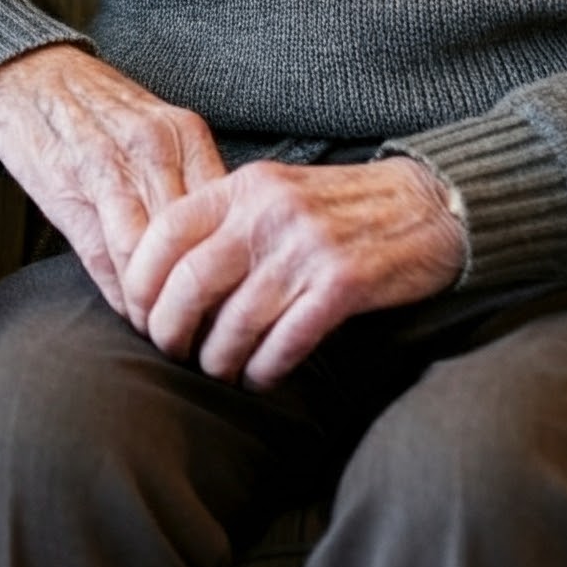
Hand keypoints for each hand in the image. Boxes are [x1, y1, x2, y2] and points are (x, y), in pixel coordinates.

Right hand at [0, 43, 227, 318]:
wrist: (21, 72)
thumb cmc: (91, 109)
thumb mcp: (152, 128)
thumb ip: (185, 180)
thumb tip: (223, 252)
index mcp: (186, 132)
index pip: (230, 216)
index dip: (234, 269)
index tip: (235, 307)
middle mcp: (158, 146)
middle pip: (198, 240)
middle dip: (202, 295)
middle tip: (209, 334)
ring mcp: (114, 163)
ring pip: (154, 254)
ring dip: (160, 303)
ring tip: (166, 334)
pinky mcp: (73, 182)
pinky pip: (108, 253)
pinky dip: (121, 291)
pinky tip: (128, 310)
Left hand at [123, 156, 467, 388]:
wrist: (429, 207)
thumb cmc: (339, 207)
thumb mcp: (273, 191)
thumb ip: (224, 219)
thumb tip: (165, 273)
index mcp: (242, 186)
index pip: (165, 230)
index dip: (140, 278)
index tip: (136, 310)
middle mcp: (268, 213)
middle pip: (191, 281)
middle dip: (169, 327)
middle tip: (168, 350)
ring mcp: (306, 248)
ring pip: (236, 319)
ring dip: (218, 357)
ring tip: (215, 372)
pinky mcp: (344, 284)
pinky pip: (287, 339)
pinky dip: (265, 367)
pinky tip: (258, 379)